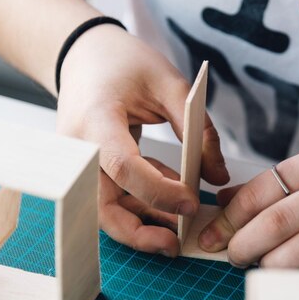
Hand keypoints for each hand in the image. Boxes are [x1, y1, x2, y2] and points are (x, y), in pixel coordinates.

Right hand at [57, 24, 228, 255]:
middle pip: (102, 206)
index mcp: (96, 119)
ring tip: (184, 217)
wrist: (83, 55)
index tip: (193, 203)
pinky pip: (114, 194)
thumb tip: (219, 177)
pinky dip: (143, 199)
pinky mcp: (88, 169)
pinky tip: (172, 191)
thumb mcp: (169, 83)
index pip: (124, 168)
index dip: (159, 192)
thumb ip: (198, 130)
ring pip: (107, 209)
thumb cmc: (123, 62)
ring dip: (145, 219)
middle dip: (138, 232)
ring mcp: (79, 162)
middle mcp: (79, 149)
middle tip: (175, 244)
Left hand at [198, 133, 298, 268]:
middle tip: (231, 256)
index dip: (232, 215)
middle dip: (245, 245)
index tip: (215, 232)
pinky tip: (297, 285)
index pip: (265, 188)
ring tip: (260, 270)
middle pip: (280, 222)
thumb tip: (233, 196)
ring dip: (274, 268)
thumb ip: (286, 179)